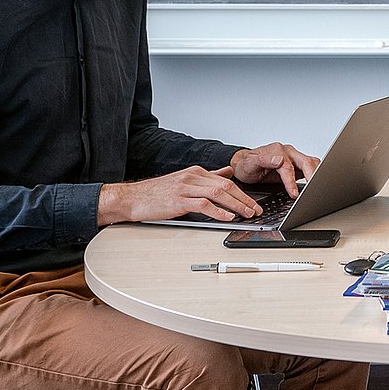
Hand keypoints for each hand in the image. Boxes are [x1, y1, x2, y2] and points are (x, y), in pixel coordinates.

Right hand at [98, 166, 259, 224]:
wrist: (132, 198)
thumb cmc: (157, 193)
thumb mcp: (185, 180)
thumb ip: (207, 177)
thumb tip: (227, 173)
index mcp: (196, 172)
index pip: (226, 181)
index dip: (243, 193)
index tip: (254, 203)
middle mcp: (192, 177)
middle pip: (226, 186)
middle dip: (244, 199)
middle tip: (256, 210)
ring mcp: (185, 187)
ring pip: (218, 193)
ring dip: (236, 205)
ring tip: (247, 214)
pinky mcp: (178, 200)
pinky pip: (203, 204)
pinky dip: (218, 211)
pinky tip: (227, 217)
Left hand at [230, 142, 321, 196]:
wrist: (244, 164)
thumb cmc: (247, 165)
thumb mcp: (250, 163)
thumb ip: (264, 160)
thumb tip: (279, 160)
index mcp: (277, 151)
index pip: (288, 167)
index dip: (291, 182)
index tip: (294, 194)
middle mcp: (288, 152)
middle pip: (306, 162)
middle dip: (311, 177)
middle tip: (311, 192)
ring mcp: (294, 157)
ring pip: (311, 163)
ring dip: (315, 175)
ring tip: (316, 189)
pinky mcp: (297, 164)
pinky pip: (310, 167)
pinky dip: (314, 175)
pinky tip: (315, 185)